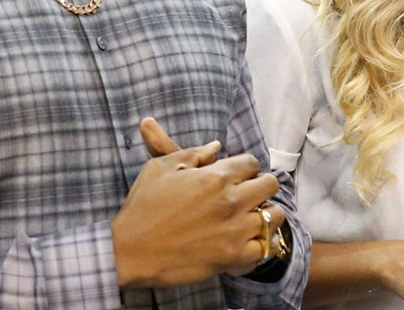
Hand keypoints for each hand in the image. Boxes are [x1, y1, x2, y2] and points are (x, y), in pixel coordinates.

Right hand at [112, 118, 282, 287]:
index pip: (252, 163)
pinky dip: (258, 244)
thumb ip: (193, 154)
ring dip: (265, 214)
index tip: (237, 174)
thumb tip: (216, 146)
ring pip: (274, 216)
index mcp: (215, 177)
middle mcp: (231, 201)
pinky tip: (246, 241)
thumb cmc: (142, 207)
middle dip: (260, 185)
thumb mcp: (160, 168)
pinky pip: (263, 248)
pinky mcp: (233, 258)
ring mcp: (235, 231)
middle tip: (247, 193)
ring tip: (250, 217)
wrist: (130, 251)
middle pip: (269, 185)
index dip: (245, 167)